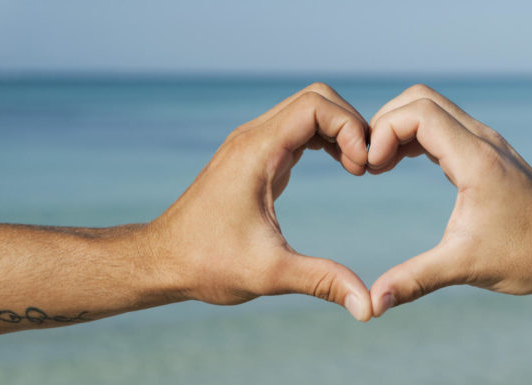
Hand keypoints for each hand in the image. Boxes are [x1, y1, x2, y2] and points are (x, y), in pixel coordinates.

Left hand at [143, 83, 372, 320]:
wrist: (162, 260)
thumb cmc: (207, 264)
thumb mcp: (270, 274)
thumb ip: (323, 281)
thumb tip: (369, 307)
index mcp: (256, 151)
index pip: (316, 106)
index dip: (350, 128)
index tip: (363, 168)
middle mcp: (253, 137)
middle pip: (316, 97)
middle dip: (351, 124)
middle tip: (365, 167)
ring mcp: (253, 143)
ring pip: (308, 108)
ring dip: (340, 130)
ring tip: (358, 168)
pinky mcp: (256, 155)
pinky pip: (299, 127)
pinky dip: (326, 137)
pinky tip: (341, 166)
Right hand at [367, 84, 531, 315]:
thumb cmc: (526, 258)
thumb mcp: (463, 267)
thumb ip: (413, 281)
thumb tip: (372, 305)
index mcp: (476, 159)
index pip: (418, 113)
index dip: (383, 132)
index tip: (370, 169)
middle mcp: (483, 141)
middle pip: (421, 98)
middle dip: (385, 122)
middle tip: (369, 164)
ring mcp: (488, 143)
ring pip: (433, 107)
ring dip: (400, 127)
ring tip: (380, 165)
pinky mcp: (488, 152)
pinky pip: (445, 125)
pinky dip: (417, 135)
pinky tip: (402, 163)